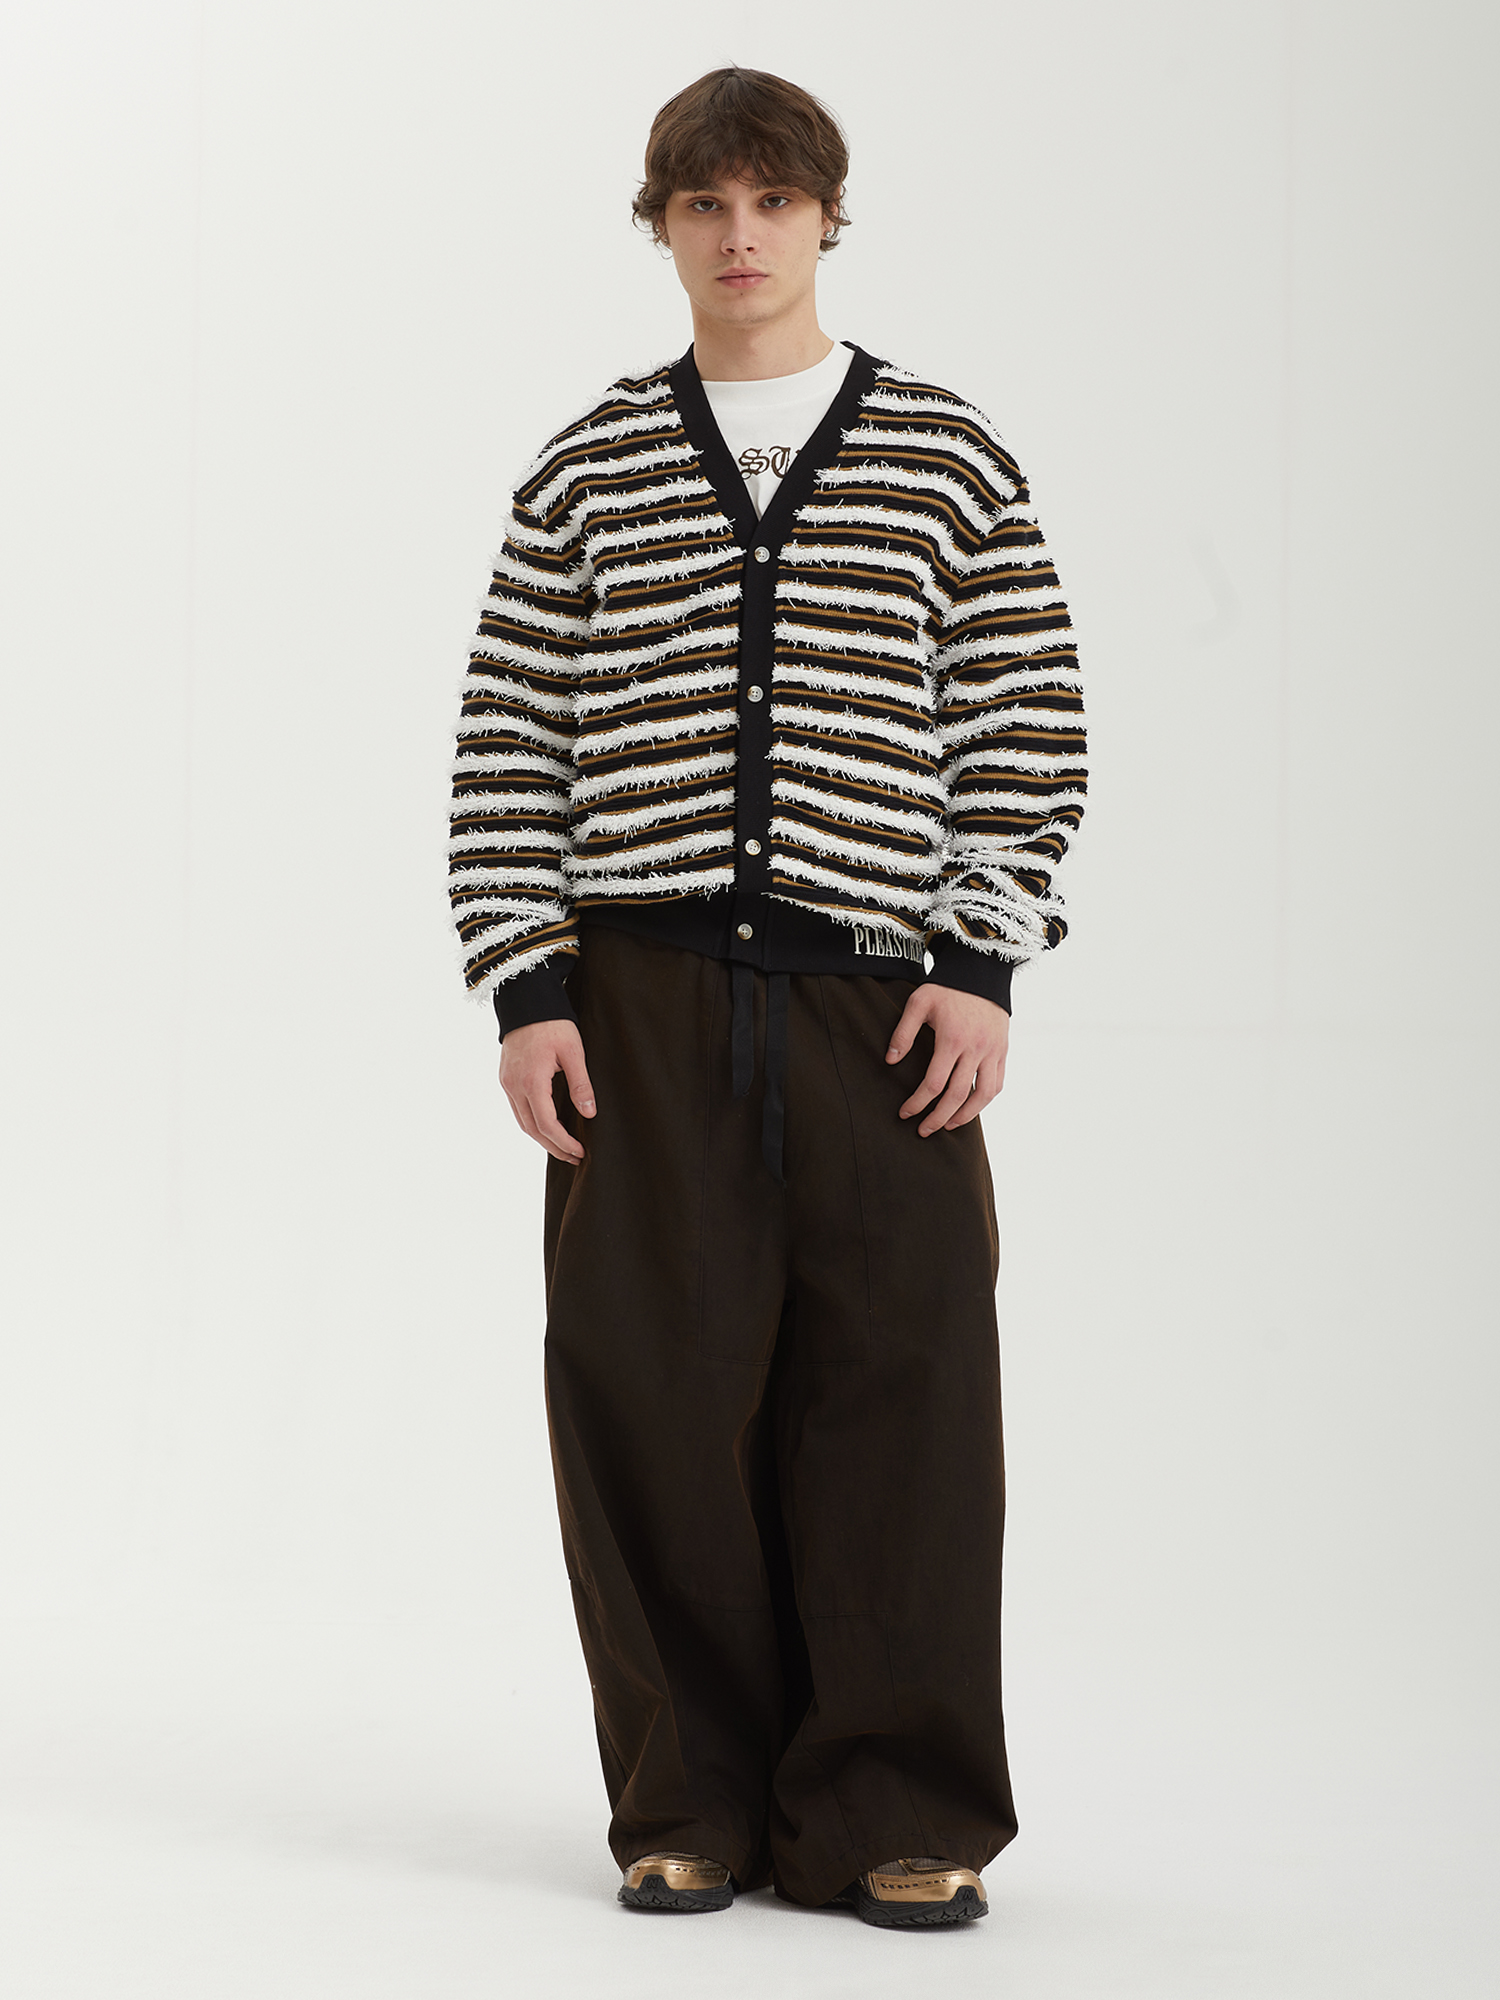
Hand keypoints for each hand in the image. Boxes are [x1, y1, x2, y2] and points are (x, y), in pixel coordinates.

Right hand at [499, 1019, 595, 1162]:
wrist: (526, 1001)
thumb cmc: (552, 1023)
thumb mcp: (573, 1052)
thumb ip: (581, 1084)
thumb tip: (589, 1113)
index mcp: (532, 1082)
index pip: (546, 1125)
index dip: (563, 1142)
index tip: (580, 1152)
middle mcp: (514, 1086)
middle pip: (532, 1130)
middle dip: (553, 1147)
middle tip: (574, 1157)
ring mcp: (507, 1083)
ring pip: (522, 1122)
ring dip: (542, 1138)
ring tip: (563, 1147)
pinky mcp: (506, 1078)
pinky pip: (517, 1109)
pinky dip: (532, 1123)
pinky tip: (547, 1126)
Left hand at [886, 984, 1009, 1135]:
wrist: (981, 974)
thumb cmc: (946, 988)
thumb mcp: (918, 1002)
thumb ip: (903, 1033)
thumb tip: (891, 1062)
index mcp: (952, 1040)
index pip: (934, 1084)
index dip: (918, 1103)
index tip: (905, 1113)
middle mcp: (975, 1049)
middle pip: (957, 1096)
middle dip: (938, 1118)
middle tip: (923, 1131)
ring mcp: (993, 1051)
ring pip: (983, 1095)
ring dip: (965, 1116)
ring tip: (949, 1125)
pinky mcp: (1003, 1051)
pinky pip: (997, 1083)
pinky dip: (984, 1100)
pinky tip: (970, 1107)